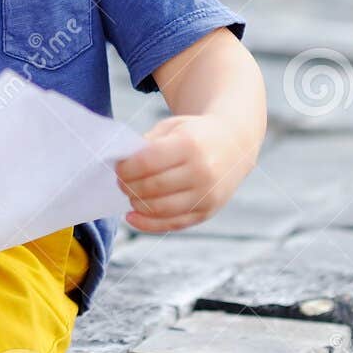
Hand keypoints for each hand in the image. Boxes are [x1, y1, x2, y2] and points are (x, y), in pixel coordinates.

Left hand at [114, 113, 257, 232]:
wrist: (235, 145)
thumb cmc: (195, 134)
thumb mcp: (173, 127)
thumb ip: (147, 144)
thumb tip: (122, 165)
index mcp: (189, 145)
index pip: (147, 162)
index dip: (126, 168)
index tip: (118, 167)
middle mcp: (202, 172)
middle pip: (152, 187)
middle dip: (129, 186)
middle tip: (121, 182)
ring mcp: (206, 195)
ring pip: (160, 209)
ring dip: (137, 204)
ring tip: (130, 194)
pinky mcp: (208, 212)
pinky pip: (173, 224)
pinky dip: (148, 224)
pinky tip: (132, 216)